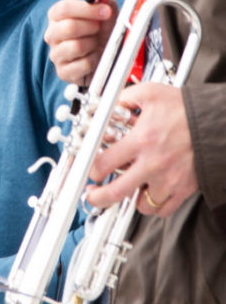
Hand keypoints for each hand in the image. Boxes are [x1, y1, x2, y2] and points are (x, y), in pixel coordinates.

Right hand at [45, 0, 117, 84]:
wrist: (109, 58)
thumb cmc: (104, 32)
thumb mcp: (106, 10)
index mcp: (58, 16)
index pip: (63, 8)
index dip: (87, 9)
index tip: (106, 11)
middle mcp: (52, 34)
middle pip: (68, 27)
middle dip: (91, 28)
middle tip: (100, 29)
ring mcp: (56, 54)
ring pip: (74, 46)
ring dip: (93, 45)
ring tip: (96, 45)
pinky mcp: (63, 72)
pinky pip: (81, 65)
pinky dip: (93, 62)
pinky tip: (95, 59)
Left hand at [86, 83, 196, 216]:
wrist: (218, 122)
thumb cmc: (187, 108)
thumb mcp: (151, 93)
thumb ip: (125, 98)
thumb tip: (108, 103)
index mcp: (141, 140)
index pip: (104, 163)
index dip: (92, 169)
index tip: (91, 170)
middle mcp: (153, 163)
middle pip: (116, 192)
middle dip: (98, 198)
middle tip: (93, 196)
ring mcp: (169, 179)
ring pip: (141, 205)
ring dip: (131, 200)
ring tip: (127, 191)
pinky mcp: (184, 189)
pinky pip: (164, 210)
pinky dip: (155, 206)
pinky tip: (150, 194)